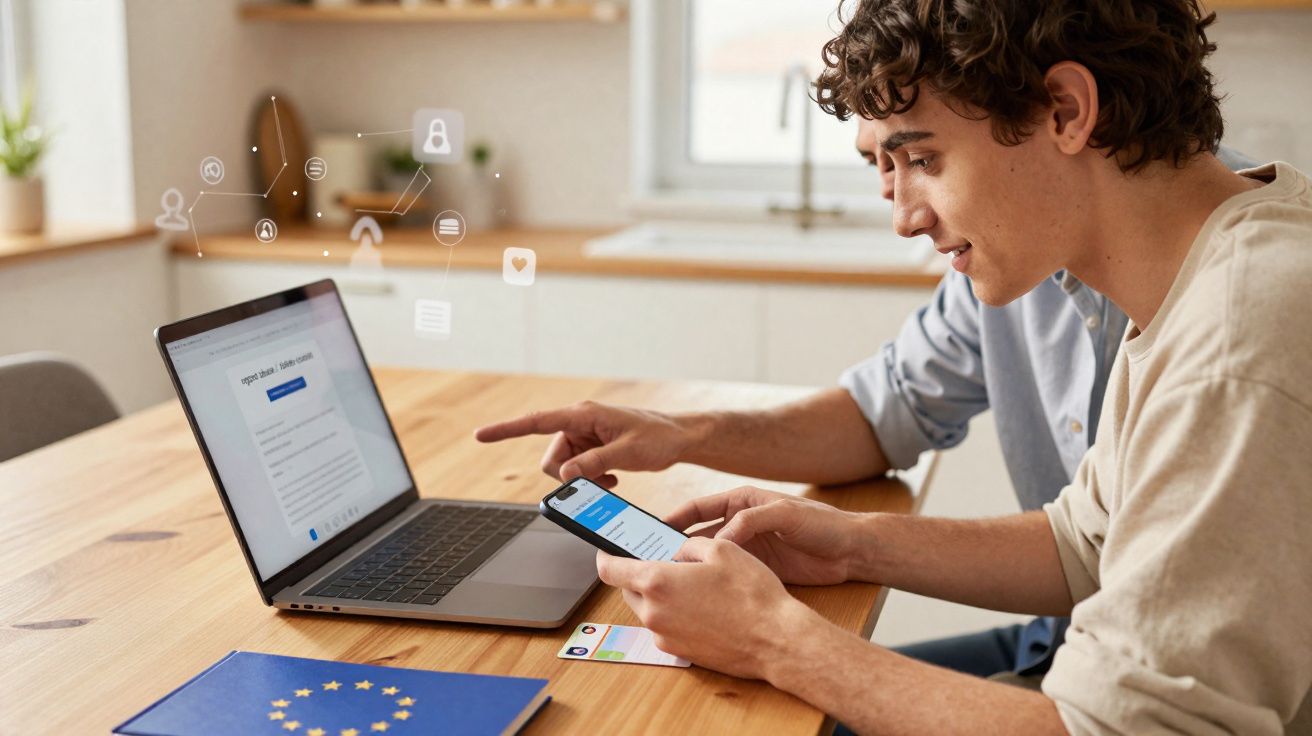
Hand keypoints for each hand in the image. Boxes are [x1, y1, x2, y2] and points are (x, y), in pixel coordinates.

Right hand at [474, 401, 693, 487]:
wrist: (679, 438)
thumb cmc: (657, 438)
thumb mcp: (627, 453)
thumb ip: (595, 463)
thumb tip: (567, 474)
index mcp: (584, 415)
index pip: (537, 422)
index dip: (507, 429)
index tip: (480, 435)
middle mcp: (580, 422)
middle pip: (552, 457)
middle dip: (569, 475)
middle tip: (601, 479)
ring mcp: (585, 435)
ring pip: (564, 466)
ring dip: (583, 478)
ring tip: (612, 476)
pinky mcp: (592, 447)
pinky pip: (577, 469)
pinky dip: (591, 478)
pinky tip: (612, 476)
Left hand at [595, 538, 816, 679]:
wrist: (776, 640)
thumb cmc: (751, 593)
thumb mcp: (721, 549)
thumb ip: (687, 546)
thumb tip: (674, 551)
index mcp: (657, 581)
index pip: (610, 569)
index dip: (605, 556)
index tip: (606, 549)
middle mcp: (654, 612)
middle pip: (628, 590)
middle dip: (639, 574)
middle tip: (662, 562)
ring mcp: (665, 636)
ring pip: (648, 609)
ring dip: (659, 595)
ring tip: (691, 584)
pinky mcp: (679, 652)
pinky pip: (666, 627)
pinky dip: (675, 614)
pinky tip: (703, 607)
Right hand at [665, 486, 861, 585]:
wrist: (853, 551)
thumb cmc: (823, 523)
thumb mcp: (785, 514)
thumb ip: (751, 520)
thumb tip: (719, 540)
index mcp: (742, 501)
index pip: (699, 507)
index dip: (675, 518)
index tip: (652, 530)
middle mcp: (740, 524)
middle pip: (698, 534)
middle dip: (675, 544)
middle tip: (652, 558)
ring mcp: (747, 548)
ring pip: (709, 558)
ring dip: (690, 566)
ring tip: (668, 578)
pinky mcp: (757, 570)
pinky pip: (727, 574)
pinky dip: (711, 582)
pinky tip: (697, 592)